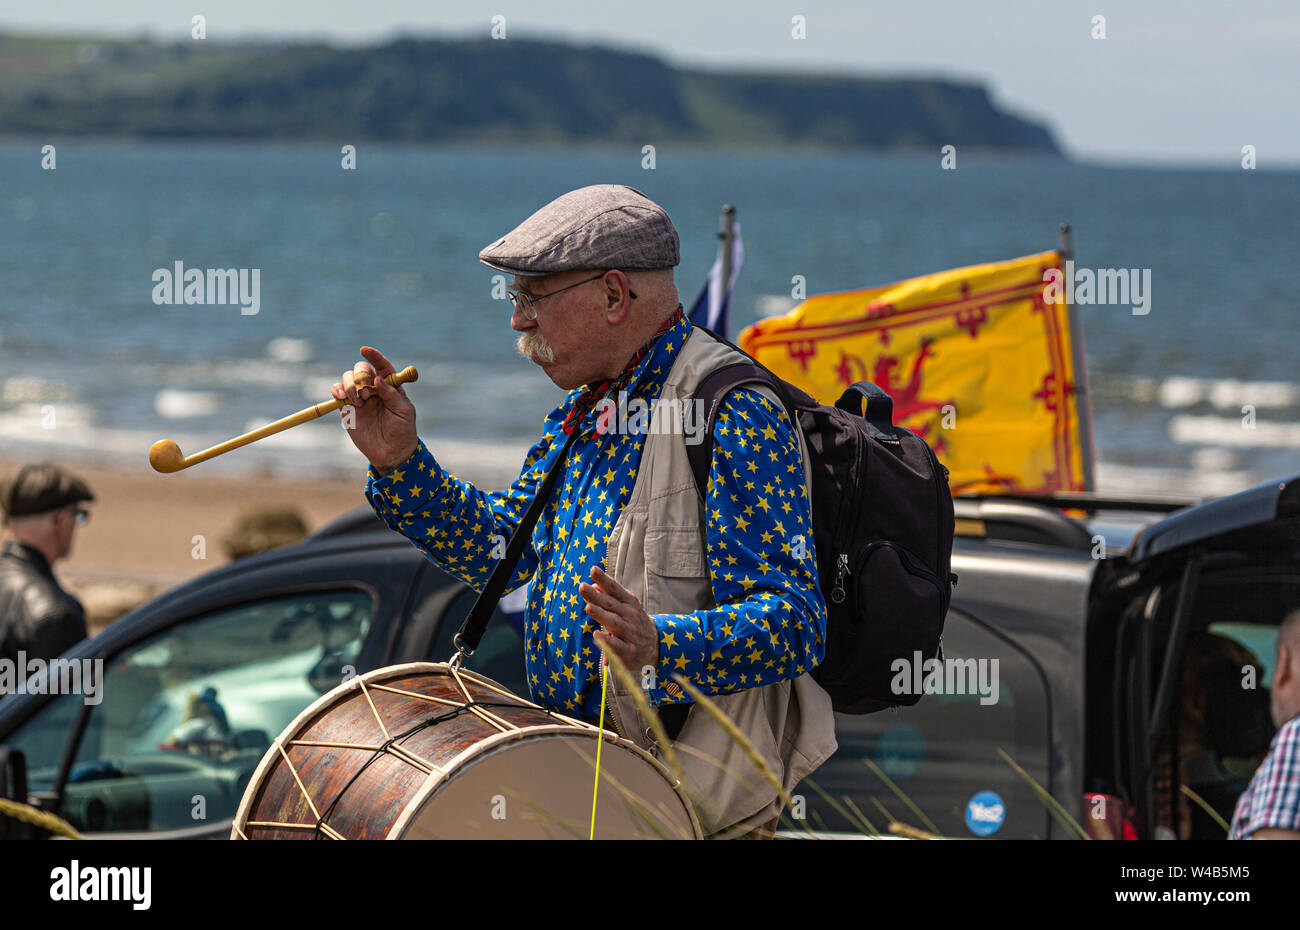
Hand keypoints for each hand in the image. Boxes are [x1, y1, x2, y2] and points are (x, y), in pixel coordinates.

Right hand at [331, 346, 417, 474]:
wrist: (390, 452)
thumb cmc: (402, 430)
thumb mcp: (403, 412)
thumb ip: (392, 394)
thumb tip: (378, 379)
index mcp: (390, 386)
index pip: (382, 366)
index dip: (374, 356)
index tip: (365, 350)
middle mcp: (373, 388)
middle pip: (361, 369)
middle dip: (360, 376)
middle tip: (366, 394)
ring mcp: (359, 397)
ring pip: (347, 378)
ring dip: (349, 385)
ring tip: (358, 401)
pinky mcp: (347, 408)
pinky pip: (337, 392)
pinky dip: (336, 390)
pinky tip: (341, 397)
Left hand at [580, 566, 658, 672]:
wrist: (656, 648)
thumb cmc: (634, 624)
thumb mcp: (627, 607)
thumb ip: (610, 596)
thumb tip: (592, 585)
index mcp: (629, 603)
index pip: (615, 589)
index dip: (604, 579)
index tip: (593, 569)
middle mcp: (631, 616)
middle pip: (611, 604)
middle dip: (596, 596)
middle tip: (582, 587)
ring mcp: (631, 633)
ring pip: (614, 622)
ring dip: (601, 614)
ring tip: (588, 607)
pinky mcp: (629, 651)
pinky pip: (617, 645)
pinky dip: (607, 641)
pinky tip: (597, 634)